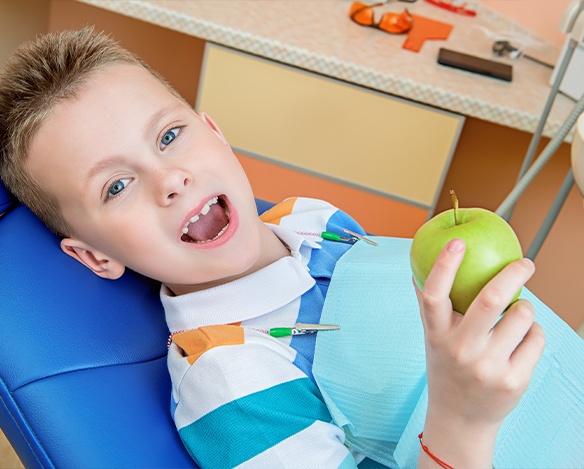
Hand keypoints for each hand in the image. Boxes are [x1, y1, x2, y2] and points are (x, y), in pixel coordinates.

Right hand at [414, 238, 544, 467]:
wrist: (460, 418)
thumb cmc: (447, 369)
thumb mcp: (432, 338)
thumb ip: (429, 306)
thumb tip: (418, 269)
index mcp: (437, 335)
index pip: (434, 295)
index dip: (444, 265)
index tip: (458, 242)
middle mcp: (460, 350)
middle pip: (490, 299)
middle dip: (513, 273)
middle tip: (525, 263)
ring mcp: (488, 367)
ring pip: (521, 316)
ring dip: (525, 307)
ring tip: (517, 314)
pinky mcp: (514, 380)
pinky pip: (536, 338)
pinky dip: (533, 332)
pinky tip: (522, 341)